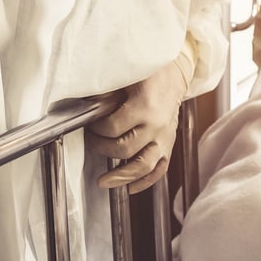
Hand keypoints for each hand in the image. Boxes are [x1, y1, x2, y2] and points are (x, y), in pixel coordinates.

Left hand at [87, 61, 187, 193]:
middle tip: (92, 141)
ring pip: (143, 166)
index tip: (90, 125)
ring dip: (122, 177)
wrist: (174, 72)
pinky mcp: (170, 143)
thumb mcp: (125, 77)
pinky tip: (130, 188)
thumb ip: (106, 94)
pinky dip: (145, 182)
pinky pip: (159, 169)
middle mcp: (156, 126)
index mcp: (144, 107)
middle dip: (102, 148)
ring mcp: (165, 137)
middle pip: (124, 149)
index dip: (96, 130)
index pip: (112, 129)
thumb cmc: (148, 72)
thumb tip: (86, 109)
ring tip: (103, 182)